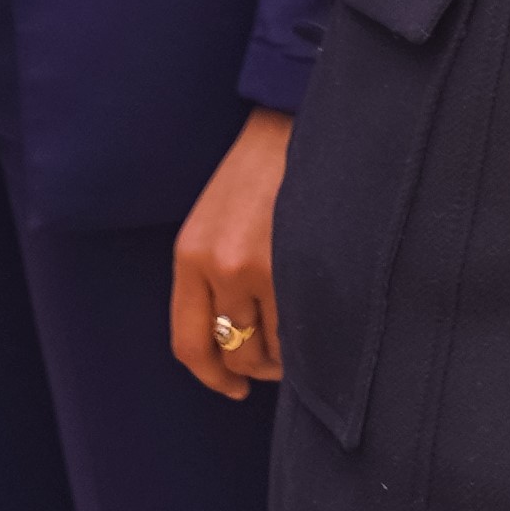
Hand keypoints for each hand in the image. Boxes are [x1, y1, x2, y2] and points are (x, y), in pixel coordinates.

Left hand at [172, 108, 290, 398]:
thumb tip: (237, 341)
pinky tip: (320, 323)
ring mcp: (260, 266)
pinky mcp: (298, 262)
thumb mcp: (214, 222)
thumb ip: (214, 277)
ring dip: (285, 355)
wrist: (295, 122)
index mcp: (190, 256)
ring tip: (301, 337)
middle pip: (233, 353)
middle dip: (254, 367)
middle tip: (276, 358)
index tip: (232, 388)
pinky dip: (310, 337)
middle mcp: (220, 267)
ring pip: (270, 347)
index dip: (212, 378)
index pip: (189, 344)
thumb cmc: (257, 173)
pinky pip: (302, 327)